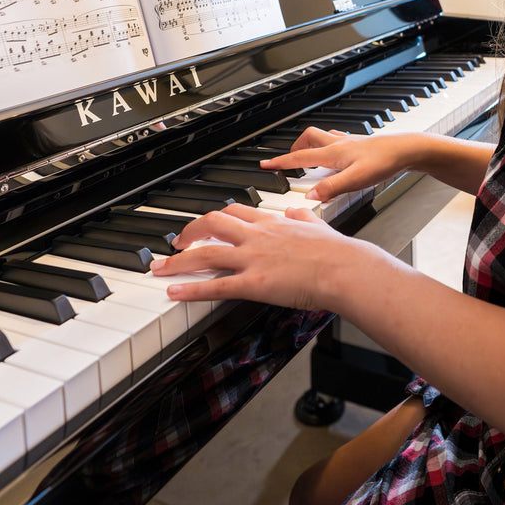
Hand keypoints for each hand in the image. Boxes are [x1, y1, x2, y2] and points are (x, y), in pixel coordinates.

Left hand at [149, 202, 385, 310]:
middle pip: (212, 225)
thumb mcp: (317, 224)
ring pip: (206, 254)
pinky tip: (174, 292)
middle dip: (189, 233)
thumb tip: (297, 212)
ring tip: (161, 268)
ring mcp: (253, 258)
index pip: (234, 212)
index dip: (215, 218)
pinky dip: (191, 289)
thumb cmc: (336, 251)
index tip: (205, 225)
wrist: (344, 268)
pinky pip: (215, 286)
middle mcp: (257, 236)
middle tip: (176, 243)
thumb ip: (303, 217)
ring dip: (178, 261)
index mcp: (271, 223)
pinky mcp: (255, 283)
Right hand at [260, 127, 421, 201]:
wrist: (407, 150)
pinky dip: (328, 145)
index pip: (299, 158)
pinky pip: (336, 139)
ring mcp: (349, 142)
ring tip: (307, 156)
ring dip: (310, 144)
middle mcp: (337, 144)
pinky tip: (335, 153)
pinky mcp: (359, 144)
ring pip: (321, 137)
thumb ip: (331, 188)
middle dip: (294, 148)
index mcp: (332, 153)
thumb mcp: (356, 180)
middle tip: (287, 160)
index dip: (279, 162)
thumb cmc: (384, 163)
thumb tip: (310, 196)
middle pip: (307, 139)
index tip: (264, 164)